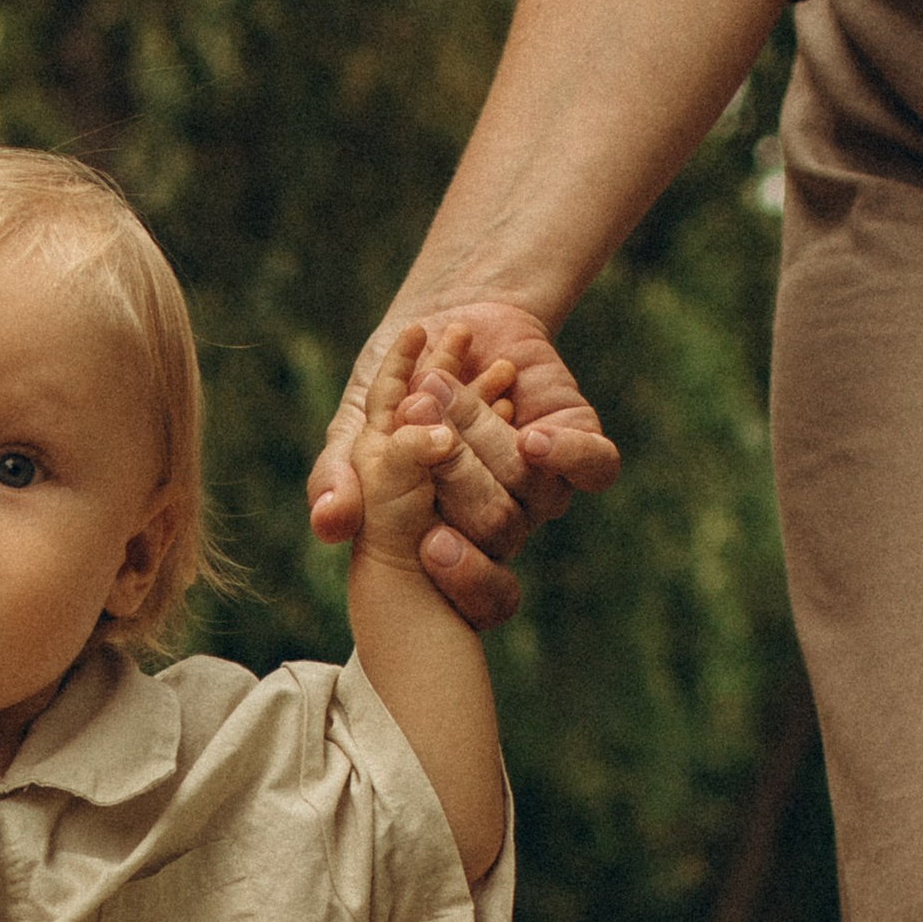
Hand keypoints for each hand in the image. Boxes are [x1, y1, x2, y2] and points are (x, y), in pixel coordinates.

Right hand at [310, 299, 617, 626]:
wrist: (444, 325)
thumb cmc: (393, 390)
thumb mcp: (355, 433)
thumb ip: (337, 480)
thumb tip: (328, 525)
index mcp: (452, 542)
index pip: (481, 596)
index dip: (467, 581)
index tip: (433, 548)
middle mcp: (500, 523)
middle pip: (500, 530)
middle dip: (459, 478)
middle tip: (419, 418)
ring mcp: (542, 485)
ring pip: (533, 491)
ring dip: (484, 439)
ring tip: (439, 389)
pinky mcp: (577, 441)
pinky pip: (594, 467)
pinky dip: (567, 453)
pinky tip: (534, 437)